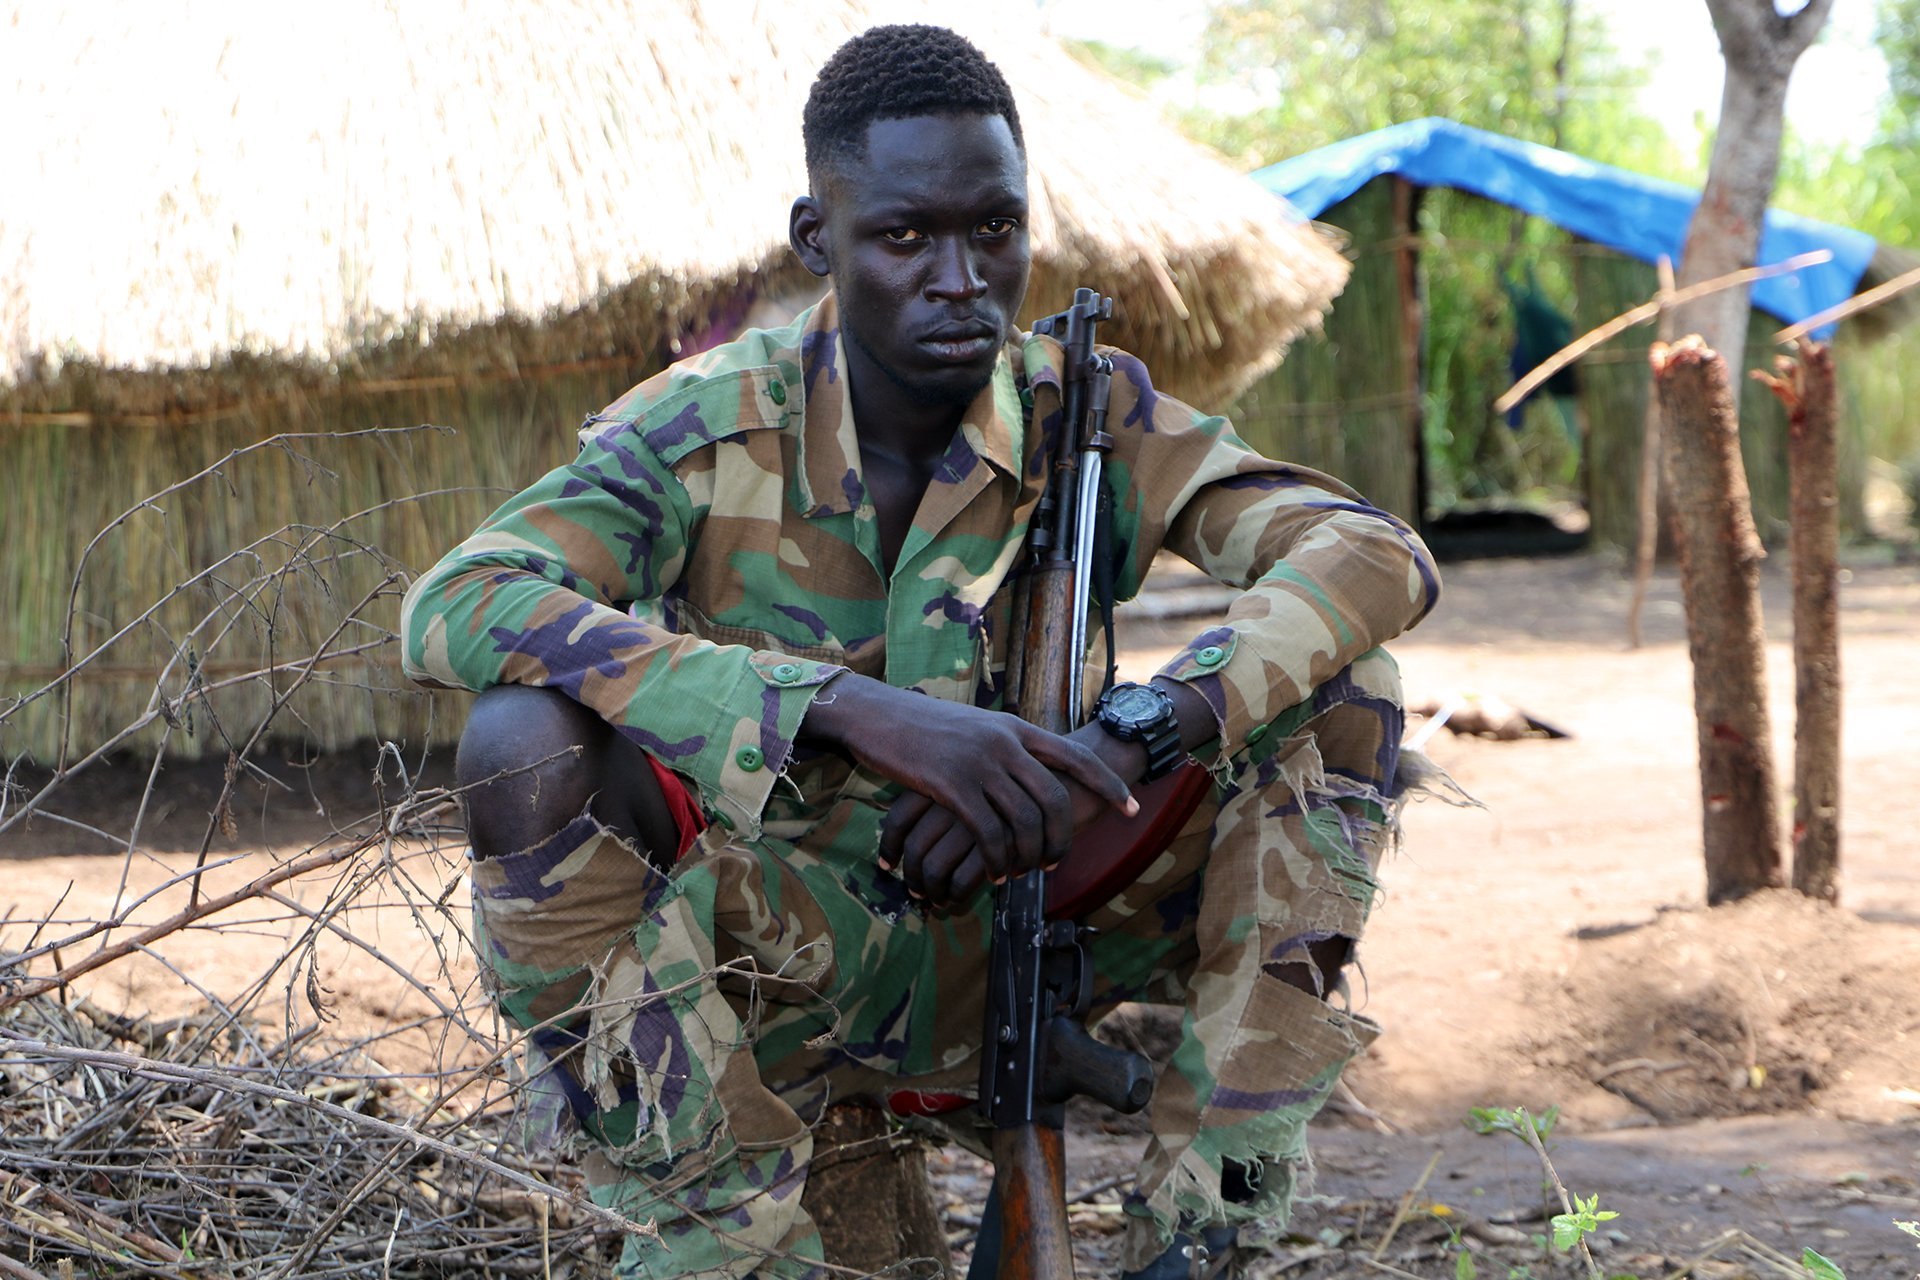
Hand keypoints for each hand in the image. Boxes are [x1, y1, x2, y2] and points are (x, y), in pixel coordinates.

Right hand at [879, 722, 1142, 907]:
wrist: (877, 715)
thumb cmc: (924, 728)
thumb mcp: (976, 728)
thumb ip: (1006, 747)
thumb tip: (1031, 773)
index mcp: (1016, 728)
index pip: (1076, 756)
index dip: (1108, 784)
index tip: (1132, 810)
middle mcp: (1005, 742)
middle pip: (1056, 798)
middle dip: (1063, 839)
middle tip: (1053, 863)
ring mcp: (979, 762)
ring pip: (1025, 821)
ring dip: (1027, 857)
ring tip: (1018, 874)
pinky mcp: (951, 785)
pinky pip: (989, 833)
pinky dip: (996, 860)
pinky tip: (992, 874)